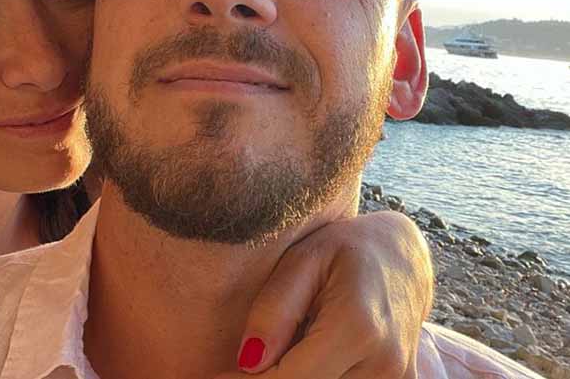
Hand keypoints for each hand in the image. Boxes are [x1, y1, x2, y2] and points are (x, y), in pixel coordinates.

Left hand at [216, 211, 432, 377]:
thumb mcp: (302, 260)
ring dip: (293, 378)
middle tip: (237, 365)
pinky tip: (300, 357)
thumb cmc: (342, 250)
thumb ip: (275, 310)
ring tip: (279, 349)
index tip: (215, 376)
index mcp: (358, 326)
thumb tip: (248, 363)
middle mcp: (384, 362)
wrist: (401, 257)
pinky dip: (316, 377)